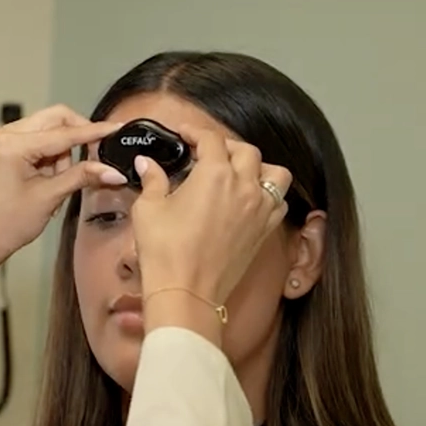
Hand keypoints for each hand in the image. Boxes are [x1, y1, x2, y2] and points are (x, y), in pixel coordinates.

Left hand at [0, 104, 125, 275]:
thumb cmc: (5, 225)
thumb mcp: (49, 198)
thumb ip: (81, 177)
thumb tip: (112, 170)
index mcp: (13, 145)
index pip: (64, 132)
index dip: (94, 132)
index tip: (115, 128)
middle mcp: (4, 134)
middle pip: (56, 118)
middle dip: (77, 137)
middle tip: (92, 159)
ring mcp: (1, 138)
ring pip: (47, 128)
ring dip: (61, 150)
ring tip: (56, 182)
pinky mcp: (2, 147)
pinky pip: (35, 139)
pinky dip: (49, 154)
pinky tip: (46, 178)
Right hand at [130, 125, 291, 337]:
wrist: (186, 293)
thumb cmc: (165, 252)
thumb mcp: (149, 209)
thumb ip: (152, 180)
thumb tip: (147, 164)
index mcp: (215, 174)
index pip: (211, 139)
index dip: (195, 132)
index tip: (184, 135)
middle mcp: (244, 187)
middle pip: (247, 151)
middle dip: (226, 147)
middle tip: (206, 153)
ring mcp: (259, 210)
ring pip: (274, 174)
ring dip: (258, 167)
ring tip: (238, 172)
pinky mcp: (264, 232)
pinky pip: (278, 203)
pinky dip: (268, 195)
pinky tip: (249, 199)